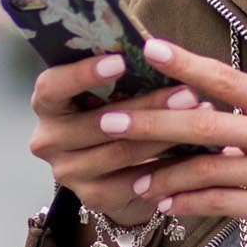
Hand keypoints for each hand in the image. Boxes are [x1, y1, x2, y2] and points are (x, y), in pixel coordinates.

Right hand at [27, 54, 193, 226]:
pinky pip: (134, 181)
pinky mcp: (92, 197)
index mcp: (46, 105)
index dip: (82, 74)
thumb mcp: (109, 92)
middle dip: (148, 106)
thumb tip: (155, 50)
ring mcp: (68, 172)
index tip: (121, 61)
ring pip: (121, 152)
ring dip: (165, 135)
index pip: (52, 87)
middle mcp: (49, 140)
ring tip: (200, 118)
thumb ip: (119, 75)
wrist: (113, 170)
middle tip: (187, 93)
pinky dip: (167, 166)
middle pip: (98, 122)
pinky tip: (194, 153)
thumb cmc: (113, 114)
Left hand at [97, 40, 246, 246]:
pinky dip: (188, 204)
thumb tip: (206, 114)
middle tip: (109, 119)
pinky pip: (220, 203)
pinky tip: (166, 206)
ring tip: (134, 177)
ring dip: (164, 174)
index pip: (226, 77)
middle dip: (151, 121)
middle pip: (203, 120)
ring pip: (205, 167)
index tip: (145, 49)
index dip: (183, 63)